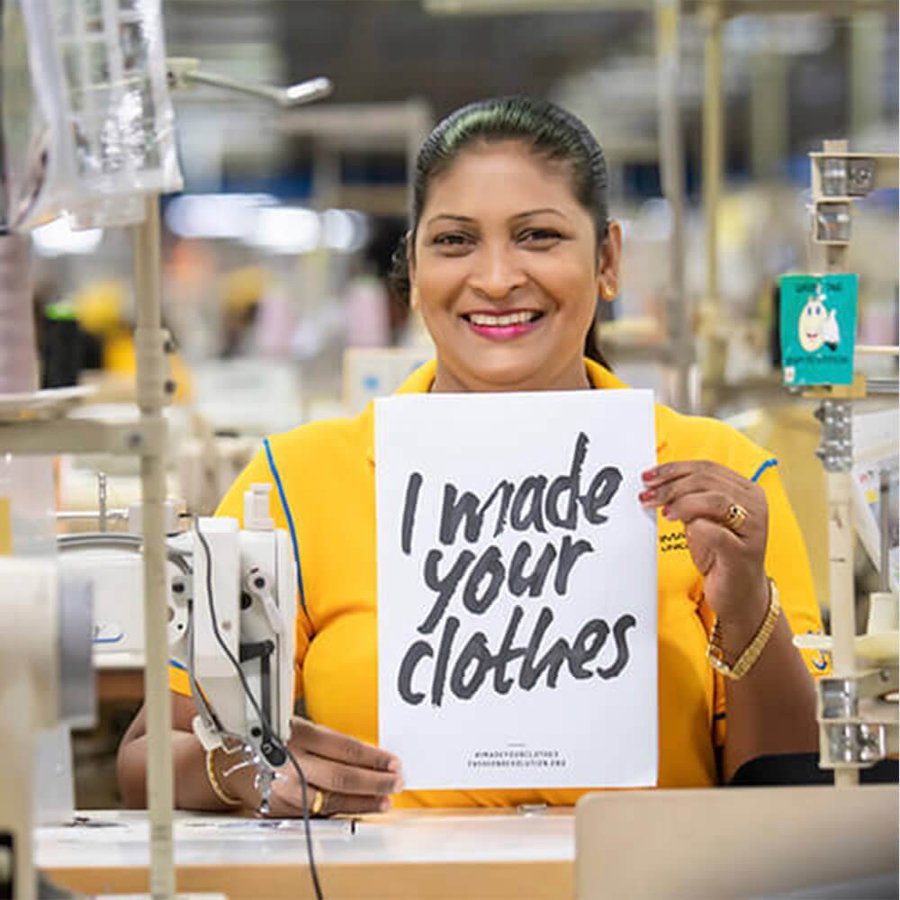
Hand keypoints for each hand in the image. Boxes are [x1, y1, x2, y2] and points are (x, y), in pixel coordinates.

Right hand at [226, 717, 402, 816]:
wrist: (230, 761)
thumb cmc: (269, 738)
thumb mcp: (297, 725)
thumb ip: (327, 741)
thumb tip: (366, 755)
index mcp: (299, 736)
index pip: (346, 748)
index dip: (374, 758)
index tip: (394, 762)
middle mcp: (292, 764)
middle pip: (343, 777)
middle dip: (375, 782)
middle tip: (396, 782)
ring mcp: (287, 790)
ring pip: (333, 800)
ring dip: (364, 801)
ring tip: (385, 800)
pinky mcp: (283, 810)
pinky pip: (319, 812)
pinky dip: (342, 810)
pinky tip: (359, 808)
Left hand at [639, 461, 770, 646]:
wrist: (739, 592)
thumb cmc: (720, 554)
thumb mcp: (701, 519)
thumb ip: (688, 499)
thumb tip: (657, 484)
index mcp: (745, 490)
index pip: (707, 468)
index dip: (674, 469)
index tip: (649, 477)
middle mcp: (753, 504)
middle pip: (707, 480)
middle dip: (671, 485)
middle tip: (648, 496)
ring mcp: (752, 528)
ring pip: (715, 500)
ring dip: (681, 502)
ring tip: (663, 512)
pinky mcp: (743, 552)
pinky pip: (716, 531)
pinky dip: (695, 526)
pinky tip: (682, 528)